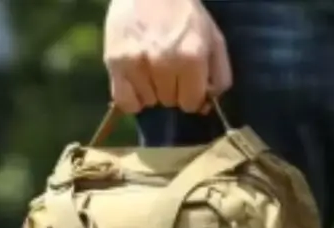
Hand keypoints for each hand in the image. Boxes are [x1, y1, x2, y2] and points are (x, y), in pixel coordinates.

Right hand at [103, 0, 232, 113]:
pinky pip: (125, 102)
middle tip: (168, 67)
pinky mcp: (115, 62)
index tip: (187, 81)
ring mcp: (137, 64)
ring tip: (151, 67)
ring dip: (152, 91)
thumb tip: (206, 107)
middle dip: (172, 90)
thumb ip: (218, 76)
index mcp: (191, 58)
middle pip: (170, 102)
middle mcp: (163, 63)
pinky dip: (132, 98)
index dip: (191, 94)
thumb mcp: (214, 40)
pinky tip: (137, 81)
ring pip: (148, 102)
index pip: (191, 102)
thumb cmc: (184, 14)